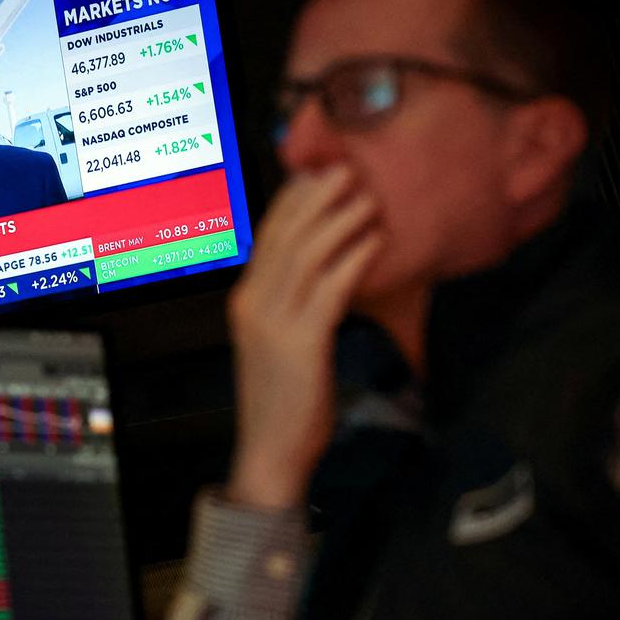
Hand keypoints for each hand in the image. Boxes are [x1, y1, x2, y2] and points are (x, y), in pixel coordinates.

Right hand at [225, 164, 382, 507]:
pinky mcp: (300, 343)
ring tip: (367, 198)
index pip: (266, 236)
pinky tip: (374, 243)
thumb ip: (291, 304)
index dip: (293, 201)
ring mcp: (273, 322)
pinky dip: (352, 260)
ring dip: (339, 221)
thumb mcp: (278, 341)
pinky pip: (328, 290)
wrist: (271, 449)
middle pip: (284, 236)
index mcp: (245, 300)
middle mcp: (253, 304)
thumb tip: (321, 269)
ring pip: (305, 255)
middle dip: (316, 199)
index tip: (319, 173)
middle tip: (347, 170)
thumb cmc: (283, 398)